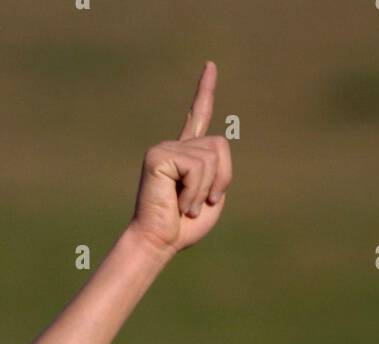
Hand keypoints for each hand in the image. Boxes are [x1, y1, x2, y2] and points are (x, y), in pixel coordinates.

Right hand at [130, 60, 232, 255]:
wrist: (159, 242)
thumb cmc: (184, 226)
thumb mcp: (211, 196)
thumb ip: (218, 170)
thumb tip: (216, 144)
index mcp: (187, 154)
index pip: (199, 116)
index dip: (205, 91)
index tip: (210, 66)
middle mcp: (175, 146)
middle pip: (220, 146)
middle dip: (220, 180)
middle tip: (197, 204)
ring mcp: (164, 149)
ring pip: (210, 158)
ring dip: (205, 190)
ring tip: (185, 206)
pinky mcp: (158, 156)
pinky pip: (196, 167)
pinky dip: (194, 191)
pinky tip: (179, 203)